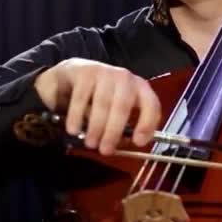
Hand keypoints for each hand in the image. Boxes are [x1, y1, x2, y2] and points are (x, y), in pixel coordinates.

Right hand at [33, 58, 161, 154]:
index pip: (150, 104)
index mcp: (138, 88)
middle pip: (123, 106)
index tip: (138, 142)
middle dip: (114, 131)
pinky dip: (77, 116)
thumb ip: (119, 128)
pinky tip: (73, 129)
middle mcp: (124, 78)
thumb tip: (118, 145)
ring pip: (102, 103)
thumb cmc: (96, 97)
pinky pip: (81, 98)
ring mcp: (104, 72)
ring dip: (96, 127)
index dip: (147, 123)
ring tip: (90, 143)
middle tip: (105, 149)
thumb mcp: (112, 112)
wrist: (71, 75)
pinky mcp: (84, 71)